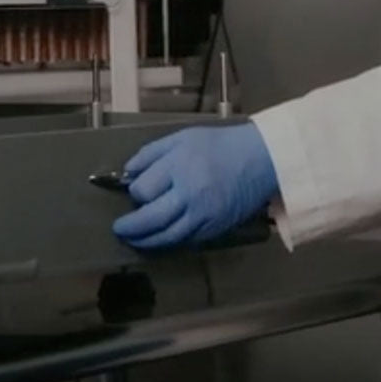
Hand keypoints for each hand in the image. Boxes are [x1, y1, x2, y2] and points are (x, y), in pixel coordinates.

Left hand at [112, 122, 278, 248]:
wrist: (261, 159)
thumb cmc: (220, 145)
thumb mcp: (181, 138)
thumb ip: (151, 154)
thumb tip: (128, 173)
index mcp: (179, 166)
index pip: (143, 190)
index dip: (136, 192)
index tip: (136, 190)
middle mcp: (190, 194)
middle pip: (151, 219)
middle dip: (130, 227)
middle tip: (119, 229)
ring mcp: (204, 215)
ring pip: (167, 237)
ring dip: (146, 241)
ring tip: (133, 240)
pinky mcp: (216, 229)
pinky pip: (186, 241)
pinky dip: (169, 242)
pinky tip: (160, 239)